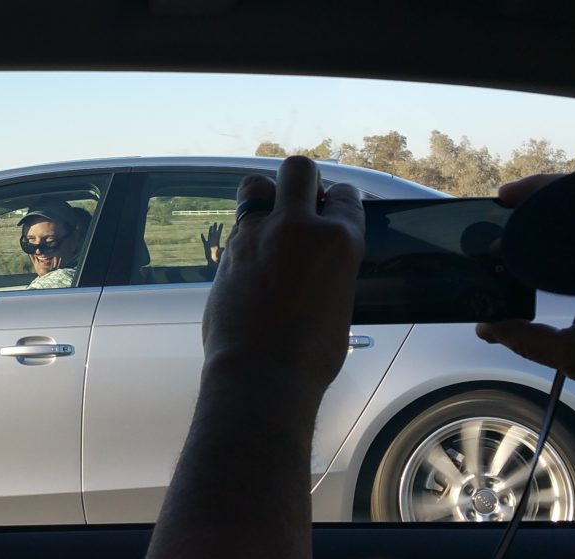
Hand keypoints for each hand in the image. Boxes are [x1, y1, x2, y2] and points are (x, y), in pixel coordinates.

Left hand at [201, 156, 364, 404]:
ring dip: (266, 195)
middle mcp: (299, 227)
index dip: (340, 202)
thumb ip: (330, 269)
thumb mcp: (340, 304)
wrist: (262, 373)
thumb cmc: (309, 355)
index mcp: (339, 241)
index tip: (335, 208)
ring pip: (257, 184)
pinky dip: (248, 232)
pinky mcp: (228, 250)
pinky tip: (253, 254)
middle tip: (303, 204)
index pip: (346, 196)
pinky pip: (239, 222)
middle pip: (299, 169)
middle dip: (303, 181)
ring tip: (271, 220)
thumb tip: (319, 264)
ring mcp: (259, 234)